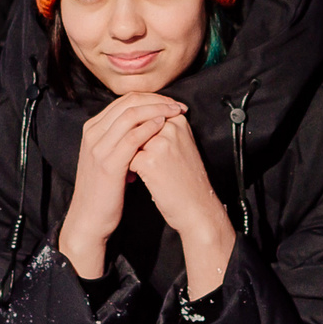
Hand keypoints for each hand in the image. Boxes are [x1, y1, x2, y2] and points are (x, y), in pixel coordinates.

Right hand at [57, 95, 183, 278]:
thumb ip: (119, 140)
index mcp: (92, 129)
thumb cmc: (104, 190)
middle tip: (178, 104)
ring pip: (131, 115)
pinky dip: (149, 128)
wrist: (89, 219)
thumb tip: (145, 126)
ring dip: (157, 109)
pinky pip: (132, 138)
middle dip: (157, 100)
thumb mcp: (108, 158)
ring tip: (176, 112)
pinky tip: (164, 127)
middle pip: (128, 103)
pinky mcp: (108, 163)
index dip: (150, 98)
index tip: (171, 103)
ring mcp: (98, 147)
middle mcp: (93, 133)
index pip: (124, 100)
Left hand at [128, 114, 236, 300]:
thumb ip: (162, 129)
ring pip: (127, 140)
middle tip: (140, 163)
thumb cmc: (186, 179)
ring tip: (134, 170)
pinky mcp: (149, 161)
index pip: (145, 114)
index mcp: (178, 120)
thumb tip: (134, 120)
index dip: (138, 132)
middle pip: (134, 126)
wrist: (197, 209)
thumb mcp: (181, 145)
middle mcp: (170, 127)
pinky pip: (125, 157)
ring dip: (125, 154)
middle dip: (130, 143)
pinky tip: (133, 179)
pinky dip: (125, 169)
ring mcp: (160, 143)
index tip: (147, 150)